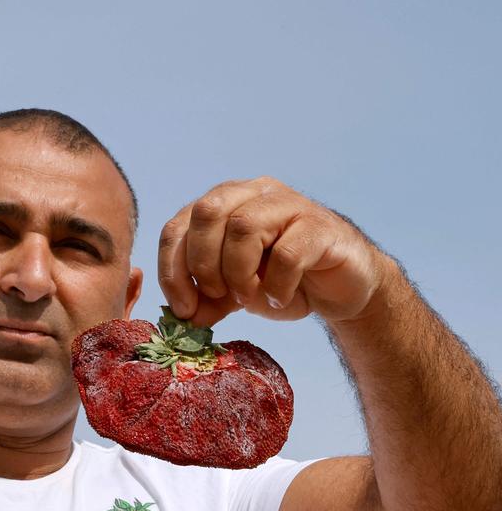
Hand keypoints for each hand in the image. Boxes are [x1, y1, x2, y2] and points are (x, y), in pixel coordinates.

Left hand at [158, 177, 389, 326]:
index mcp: (222, 205)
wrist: (339, 290)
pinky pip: (286, 253)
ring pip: (243, 226)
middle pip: (206, 212)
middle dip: (202, 263)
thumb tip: (182, 316)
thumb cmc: (282, 283)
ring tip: (250, 297)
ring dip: (238, 273)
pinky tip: (279, 299)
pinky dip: (275, 284)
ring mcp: (288, 204)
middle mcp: (252, 194)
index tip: (182, 308)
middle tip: (217, 296)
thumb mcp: (234, 294)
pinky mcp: (320, 226)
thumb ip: (206, 300)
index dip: (172, 269)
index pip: (177, 226)